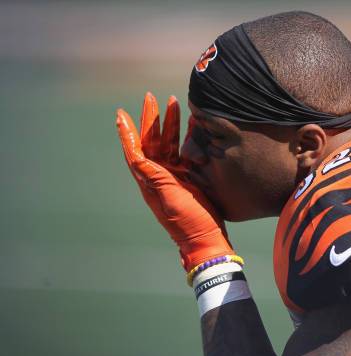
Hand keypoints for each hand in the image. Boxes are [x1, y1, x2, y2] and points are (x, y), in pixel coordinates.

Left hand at [116, 92, 233, 282]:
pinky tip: (192, 125)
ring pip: (169, 144)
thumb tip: (135, 156)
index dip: (127, 133)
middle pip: (153, 142)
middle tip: (151, 97)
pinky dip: (187, 137)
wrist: (207, 239)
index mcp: (150, 181)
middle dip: (152, 120)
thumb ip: (154, 177)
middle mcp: (159, 177)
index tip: (121, 113)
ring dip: (170, 125)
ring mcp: (175, 177)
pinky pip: (185, 152)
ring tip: (174, 104)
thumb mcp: (170, 199)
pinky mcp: (190, 179)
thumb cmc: (188, 223)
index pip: (135, 151)